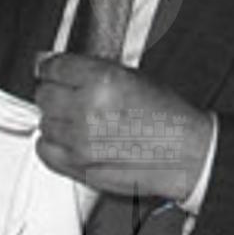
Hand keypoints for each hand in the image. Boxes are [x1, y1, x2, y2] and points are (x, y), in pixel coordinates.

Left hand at [33, 54, 212, 202]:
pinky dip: (52, 143)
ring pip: (45, 123)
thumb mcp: (133, 76)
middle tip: (70, 96)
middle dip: (55, 93)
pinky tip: (69, 139)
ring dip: (57, 120)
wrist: (189, 155)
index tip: (50, 70)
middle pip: (44, 95)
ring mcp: (80, 142)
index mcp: (102, 81)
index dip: (51, 68)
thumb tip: (61, 67)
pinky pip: (45, 150)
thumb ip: (92, 71)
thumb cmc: (169, 118)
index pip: (53, 67)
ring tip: (79, 120)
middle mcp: (87, 110)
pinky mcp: (79, 167)